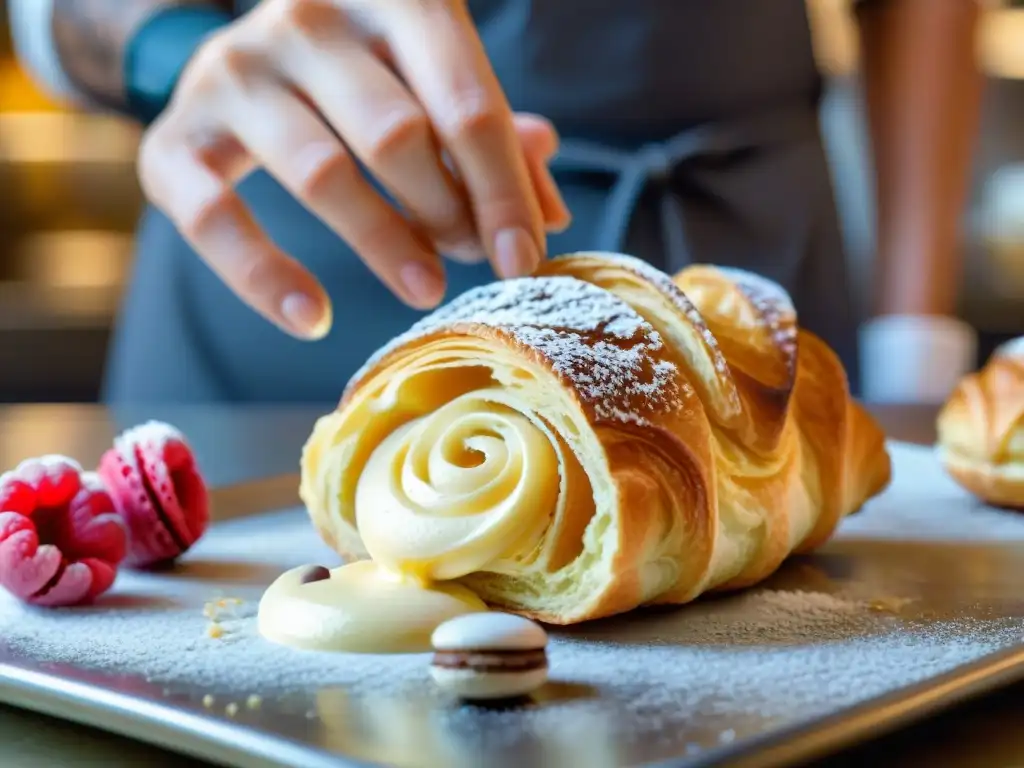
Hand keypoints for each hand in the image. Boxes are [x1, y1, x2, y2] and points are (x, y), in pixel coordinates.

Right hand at [138, 0, 569, 338]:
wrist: (239, 61)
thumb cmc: (362, 79)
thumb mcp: (432, 85)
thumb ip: (492, 139)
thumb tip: (550, 214)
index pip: (464, 101)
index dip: (502, 189)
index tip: (525, 258)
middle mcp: (306, 22)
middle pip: (397, 135)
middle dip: (448, 213)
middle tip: (468, 258)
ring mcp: (233, 73)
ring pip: (322, 173)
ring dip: (385, 244)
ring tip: (425, 287)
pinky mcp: (175, 137)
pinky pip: (216, 218)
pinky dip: (266, 278)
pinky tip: (314, 320)